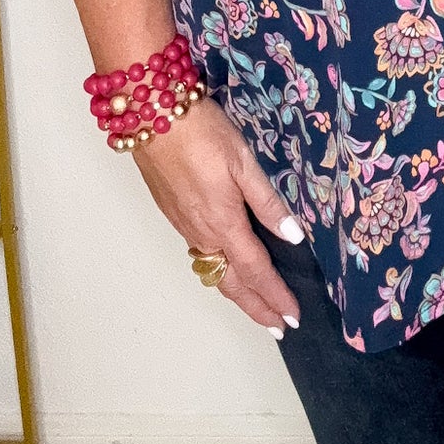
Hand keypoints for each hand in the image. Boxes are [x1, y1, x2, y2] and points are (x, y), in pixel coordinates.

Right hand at [132, 96, 302, 337]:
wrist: (150, 115)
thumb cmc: (202, 132)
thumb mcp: (243, 161)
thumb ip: (267, 201)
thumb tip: (292, 237)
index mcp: (223, 222)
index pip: (255, 270)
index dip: (275, 296)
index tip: (292, 318)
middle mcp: (200, 233)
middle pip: (229, 283)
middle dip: (255, 307)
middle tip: (276, 327)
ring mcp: (183, 225)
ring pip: (212, 271)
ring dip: (236, 293)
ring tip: (255, 304)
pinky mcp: (171, 214)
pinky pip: (198, 255)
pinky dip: (216, 272)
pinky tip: (225, 267)